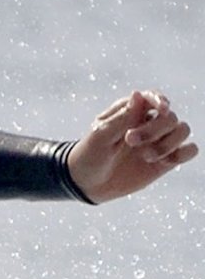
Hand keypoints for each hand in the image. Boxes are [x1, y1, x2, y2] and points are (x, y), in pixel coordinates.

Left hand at [65, 90, 195, 202]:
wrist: (88, 183)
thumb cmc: (89, 155)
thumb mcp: (100, 136)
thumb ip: (122, 118)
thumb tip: (138, 95)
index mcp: (130, 112)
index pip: (153, 97)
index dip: (160, 100)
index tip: (161, 109)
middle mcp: (148, 123)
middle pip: (170, 116)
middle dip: (154, 129)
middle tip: (130, 141)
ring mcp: (159, 140)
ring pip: (183, 130)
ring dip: (168, 143)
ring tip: (145, 156)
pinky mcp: (167, 159)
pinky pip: (189, 150)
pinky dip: (183, 154)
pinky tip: (164, 161)